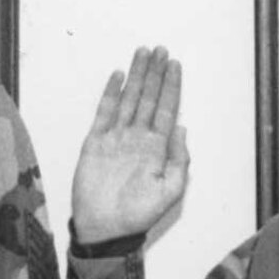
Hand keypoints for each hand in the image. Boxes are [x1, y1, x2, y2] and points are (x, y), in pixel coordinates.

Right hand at [71, 45, 189, 244]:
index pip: (167, 109)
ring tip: (143, 54)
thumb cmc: (138, 214)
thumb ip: (179, 160)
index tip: (175, 64)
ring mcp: (116, 138)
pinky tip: (118, 76)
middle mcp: (137, 137)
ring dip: (136, 76)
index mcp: (157, 148)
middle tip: (160, 50)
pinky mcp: (95, 142)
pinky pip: (104, 112)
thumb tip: (183, 128)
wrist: (106, 228)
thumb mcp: (170, 191)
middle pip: (148, 98)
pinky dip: (111, 94)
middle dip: (155, 73)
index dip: (171, 86)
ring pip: (129, 99)